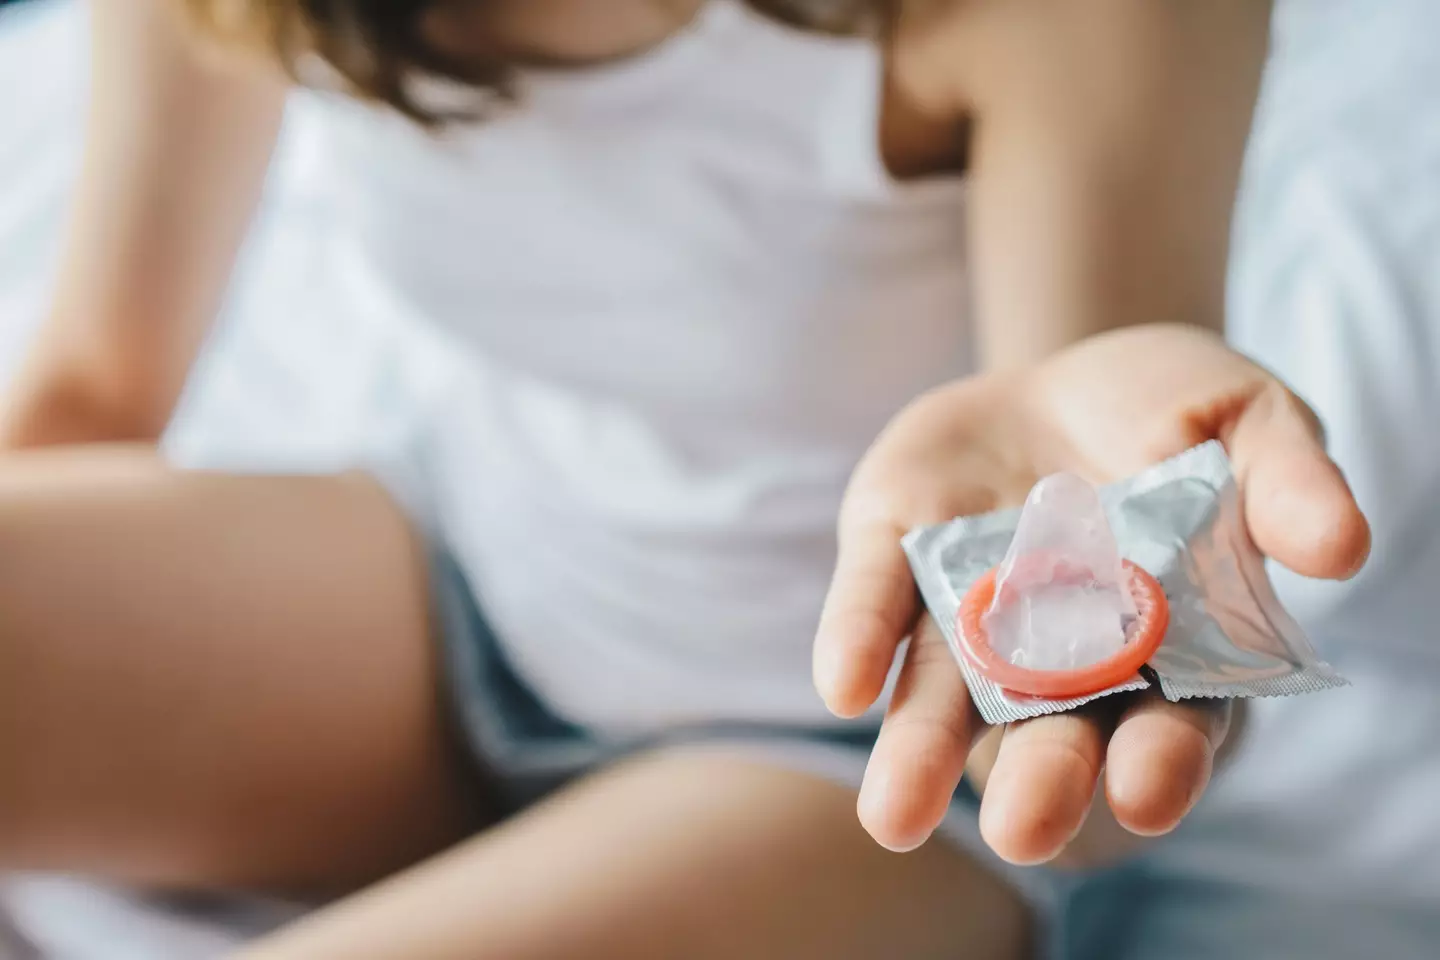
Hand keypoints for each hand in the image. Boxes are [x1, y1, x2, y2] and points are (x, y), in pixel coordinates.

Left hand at [813, 324, 1369, 862]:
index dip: (1162, 761)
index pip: (1171, 723)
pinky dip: (859, 641)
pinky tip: (843, 686)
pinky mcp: (897, 556)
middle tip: (1021, 829)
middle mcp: (1059, 652)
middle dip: (1038, 780)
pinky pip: (875, 604)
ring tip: (893, 815)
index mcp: (1165, 643)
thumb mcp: (1250, 421)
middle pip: (1051, 732)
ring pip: (944, 698)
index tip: (1145, 794)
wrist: (1068, 371)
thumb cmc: (1178, 412)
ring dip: (918, 754)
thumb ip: (1286, 480)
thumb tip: (1339, 545)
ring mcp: (971, 610)